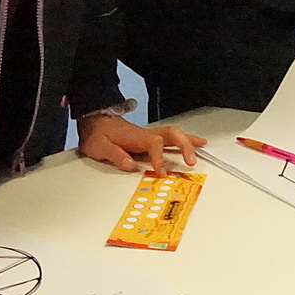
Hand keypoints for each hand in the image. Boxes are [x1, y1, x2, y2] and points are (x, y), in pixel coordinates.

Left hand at [78, 114, 204, 175]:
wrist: (93, 122)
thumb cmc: (96, 134)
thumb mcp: (99, 146)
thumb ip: (115, 155)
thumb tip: (130, 165)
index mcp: (135, 137)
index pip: (154, 145)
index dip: (160, 159)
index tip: (162, 173)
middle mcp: (145, 134)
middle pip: (171, 135)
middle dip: (184, 146)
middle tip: (192, 161)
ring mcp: (148, 135)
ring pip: (173, 134)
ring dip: (188, 140)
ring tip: (202, 146)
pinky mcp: (148, 138)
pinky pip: (169, 137)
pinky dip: (183, 139)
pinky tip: (191, 143)